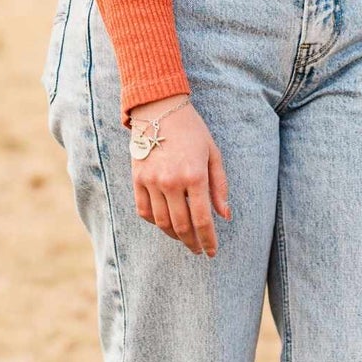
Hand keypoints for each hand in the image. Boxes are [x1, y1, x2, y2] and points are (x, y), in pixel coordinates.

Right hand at [127, 97, 231, 256]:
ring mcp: (152, 181)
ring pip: (162, 222)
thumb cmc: (192, 130)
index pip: (202, 220)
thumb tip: (224, 216)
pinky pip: (144, 211)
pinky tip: (164, 223)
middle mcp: (172, 182)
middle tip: (198, 250)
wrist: (159, 108)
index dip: (208, 240)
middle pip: (182, 226)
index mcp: (194, 175)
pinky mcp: (137, 178)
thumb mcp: (213, 153)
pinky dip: (154, 222)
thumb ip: (220, 186)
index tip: (211, 252)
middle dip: (192, 242)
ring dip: (174, 236)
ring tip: (184, 238)